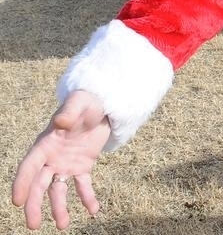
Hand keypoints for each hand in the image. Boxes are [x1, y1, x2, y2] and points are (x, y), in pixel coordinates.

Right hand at [12, 90, 111, 229]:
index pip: (29, 167)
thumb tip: (60, 123)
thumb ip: (69, 112)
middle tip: (33, 225)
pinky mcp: (83, 167)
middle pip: (39, 185)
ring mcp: (66, 164)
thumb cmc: (85, 103)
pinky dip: (87, 198)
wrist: (102, 106)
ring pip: (58, 190)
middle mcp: (52, 158)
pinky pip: (83, 186)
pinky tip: (93, 210)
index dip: (22, 184)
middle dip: (35, 204)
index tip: (18, 201)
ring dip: (59, 207)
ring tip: (63, 225)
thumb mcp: (79, 103)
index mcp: (45, 144)